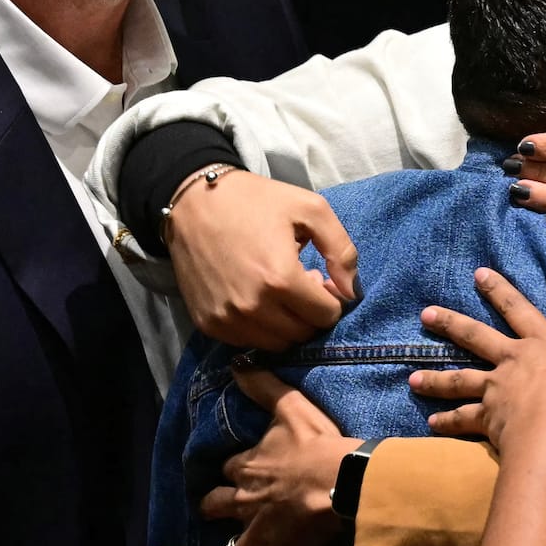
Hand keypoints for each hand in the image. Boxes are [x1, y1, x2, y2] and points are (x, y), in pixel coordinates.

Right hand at [166, 168, 359, 349]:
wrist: (193, 201)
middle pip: (303, 333)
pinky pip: (247, 342)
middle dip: (310, 313)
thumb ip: (341, 251)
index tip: (320, 280)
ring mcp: (226, 319)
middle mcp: (252, 306)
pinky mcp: (207, 323)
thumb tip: (352, 291)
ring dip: (287, 323)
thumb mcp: (311, 209)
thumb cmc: (256, 201)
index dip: (331, 299)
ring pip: (277, 344)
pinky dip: (260, 328)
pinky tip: (257, 298)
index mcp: (280, 279)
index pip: (326, 316)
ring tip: (279, 291)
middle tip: (302, 284)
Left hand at [197, 369, 360, 545]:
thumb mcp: (292, 407)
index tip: (237, 473)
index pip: (230, 468)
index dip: (233, 469)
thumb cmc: (321, 444)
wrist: (342, 481)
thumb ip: (265, 387)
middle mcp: (245, 501)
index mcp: (250, 466)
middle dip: (216, 512)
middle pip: (218, 508)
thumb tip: (238, 364)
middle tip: (217, 520)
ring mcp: (258, 533)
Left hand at [411, 268, 545, 453]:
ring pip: (460, 381)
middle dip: (452, 325)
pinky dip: (448, 422)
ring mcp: (496, 390)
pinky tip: (432, 424)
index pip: (519, 309)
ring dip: (436, 379)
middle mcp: (512, 362)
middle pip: (477, 338)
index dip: (500, 291)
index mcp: (541, 344)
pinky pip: (464, 419)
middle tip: (425, 314)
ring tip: (412, 379)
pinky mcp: (489, 419)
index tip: (478, 274)